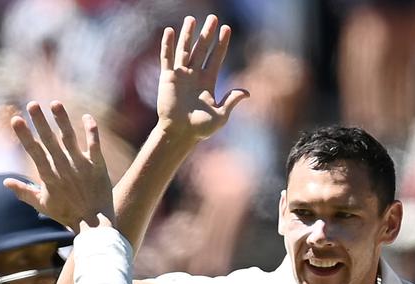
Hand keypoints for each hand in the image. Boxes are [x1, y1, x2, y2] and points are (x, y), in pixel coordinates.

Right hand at [6, 102, 114, 229]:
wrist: (94, 224)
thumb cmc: (66, 214)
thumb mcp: (42, 205)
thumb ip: (24, 191)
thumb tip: (5, 182)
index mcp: (49, 176)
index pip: (34, 151)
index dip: (24, 135)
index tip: (16, 119)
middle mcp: (63, 168)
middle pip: (49, 141)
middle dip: (40, 121)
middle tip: (32, 104)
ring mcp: (81, 165)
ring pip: (69, 138)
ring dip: (62, 120)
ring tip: (55, 104)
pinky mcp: (97, 165)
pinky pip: (94, 144)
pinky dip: (91, 130)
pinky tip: (86, 117)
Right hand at [155, 14, 247, 142]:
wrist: (179, 134)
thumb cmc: (200, 129)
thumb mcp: (221, 116)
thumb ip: (231, 101)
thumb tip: (247, 92)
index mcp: (208, 81)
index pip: (216, 57)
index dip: (222, 43)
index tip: (226, 28)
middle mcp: (195, 75)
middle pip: (202, 49)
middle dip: (207, 34)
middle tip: (212, 18)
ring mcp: (181, 75)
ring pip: (185, 50)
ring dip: (188, 35)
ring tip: (192, 19)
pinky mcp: (167, 78)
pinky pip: (167, 58)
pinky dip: (167, 45)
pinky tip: (169, 31)